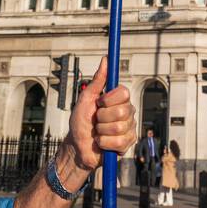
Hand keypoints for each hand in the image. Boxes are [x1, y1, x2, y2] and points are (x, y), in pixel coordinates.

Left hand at [66, 56, 135, 170]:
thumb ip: (98, 80)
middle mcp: (127, 112)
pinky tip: (102, 143)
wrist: (77, 147)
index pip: (124, 92)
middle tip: (96, 121)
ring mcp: (129, 128)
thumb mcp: (86, 99)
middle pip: (122, 111)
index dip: (109, 99)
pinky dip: (104, 143)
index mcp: (118, 100)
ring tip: (98, 133)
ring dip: (102, 131)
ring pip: (119, 127)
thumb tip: (105, 60)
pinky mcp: (127, 144)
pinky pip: (118, 142)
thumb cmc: (80, 123)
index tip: (99, 103)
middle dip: (102, 117)